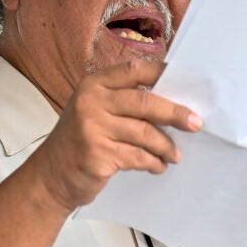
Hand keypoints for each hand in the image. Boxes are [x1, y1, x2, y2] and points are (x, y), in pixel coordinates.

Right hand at [32, 59, 201, 211]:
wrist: (50, 177)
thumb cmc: (80, 142)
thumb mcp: (94, 111)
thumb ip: (123, 102)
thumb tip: (173, 101)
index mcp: (94, 84)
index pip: (134, 69)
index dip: (163, 73)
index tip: (187, 83)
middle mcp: (91, 101)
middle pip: (145, 101)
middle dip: (175, 113)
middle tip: (196, 123)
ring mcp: (92, 127)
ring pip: (145, 132)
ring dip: (166, 145)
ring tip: (176, 155)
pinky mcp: (97, 153)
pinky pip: (138, 156)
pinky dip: (153, 162)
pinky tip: (158, 166)